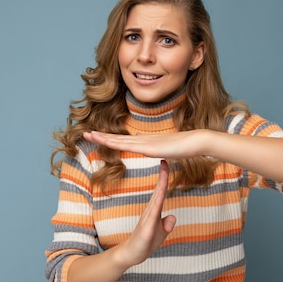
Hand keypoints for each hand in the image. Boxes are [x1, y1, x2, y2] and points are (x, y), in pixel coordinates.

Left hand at [83, 130, 207, 158]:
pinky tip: (107, 142)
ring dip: (104, 138)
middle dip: (101, 136)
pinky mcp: (150, 147)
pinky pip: (130, 146)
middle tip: (84, 132)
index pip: (124, 141)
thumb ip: (155, 146)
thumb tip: (145, 142)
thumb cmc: (185, 146)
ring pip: (120, 140)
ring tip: (89, 134)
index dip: (109, 138)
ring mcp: (146, 143)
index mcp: (146, 142)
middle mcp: (143, 140)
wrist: (197, 141)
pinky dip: (117, 144)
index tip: (97, 136)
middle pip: (118, 138)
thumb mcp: (167, 149)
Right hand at [114, 160, 175, 266]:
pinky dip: (156, 205)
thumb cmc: (145, 242)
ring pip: (156, 199)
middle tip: (165, 159)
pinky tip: (160, 196)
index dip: (164, 178)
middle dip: (162, 175)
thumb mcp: (160, 233)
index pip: (161, 191)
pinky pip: (152, 215)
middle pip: (158, 190)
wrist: (132, 254)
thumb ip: (167, 223)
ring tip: (164, 172)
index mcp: (154, 210)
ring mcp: (147, 219)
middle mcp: (150, 211)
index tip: (166, 164)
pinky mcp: (146, 229)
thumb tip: (172, 216)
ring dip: (161, 185)